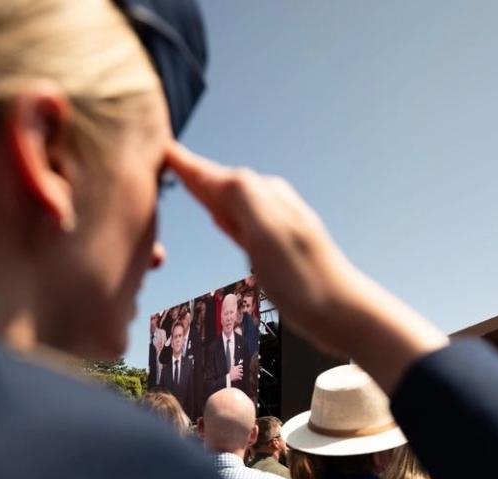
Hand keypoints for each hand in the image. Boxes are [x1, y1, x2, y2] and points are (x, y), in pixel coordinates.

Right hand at [166, 142, 447, 392]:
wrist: (343, 314)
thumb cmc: (304, 280)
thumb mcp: (267, 234)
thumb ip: (240, 198)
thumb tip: (209, 171)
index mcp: (261, 194)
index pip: (210, 172)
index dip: (182, 162)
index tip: (155, 146)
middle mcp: (268, 201)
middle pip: (217, 182)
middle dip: (188, 174)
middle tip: (154, 161)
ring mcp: (273, 224)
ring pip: (227, 200)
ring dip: (203, 193)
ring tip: (177, 180)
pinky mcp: (276, 247)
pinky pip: (238, 222)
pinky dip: (221, 215)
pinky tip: (215, 217)